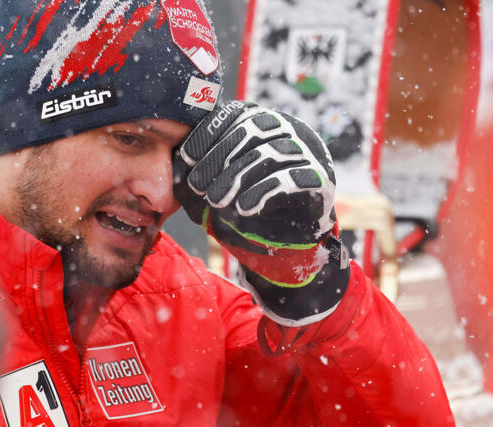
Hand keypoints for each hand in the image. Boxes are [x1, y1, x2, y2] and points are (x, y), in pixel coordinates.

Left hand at [174, 101, 348, 324]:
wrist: (281, 245)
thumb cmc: (242, 209)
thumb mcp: (211, 188)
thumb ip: (195, 175)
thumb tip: (173, 168)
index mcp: (260, 122)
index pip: (232, 115)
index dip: (205, 136)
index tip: (184, 161)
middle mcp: (287, 130)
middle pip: (251, 130)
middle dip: (217, 159)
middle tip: (197, 188)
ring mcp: (307, 152)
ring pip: (270, 153)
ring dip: (237, 177)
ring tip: (217, 201)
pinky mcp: (319, 180)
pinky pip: (291, 178)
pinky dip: (263, 192)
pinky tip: (244, 208)